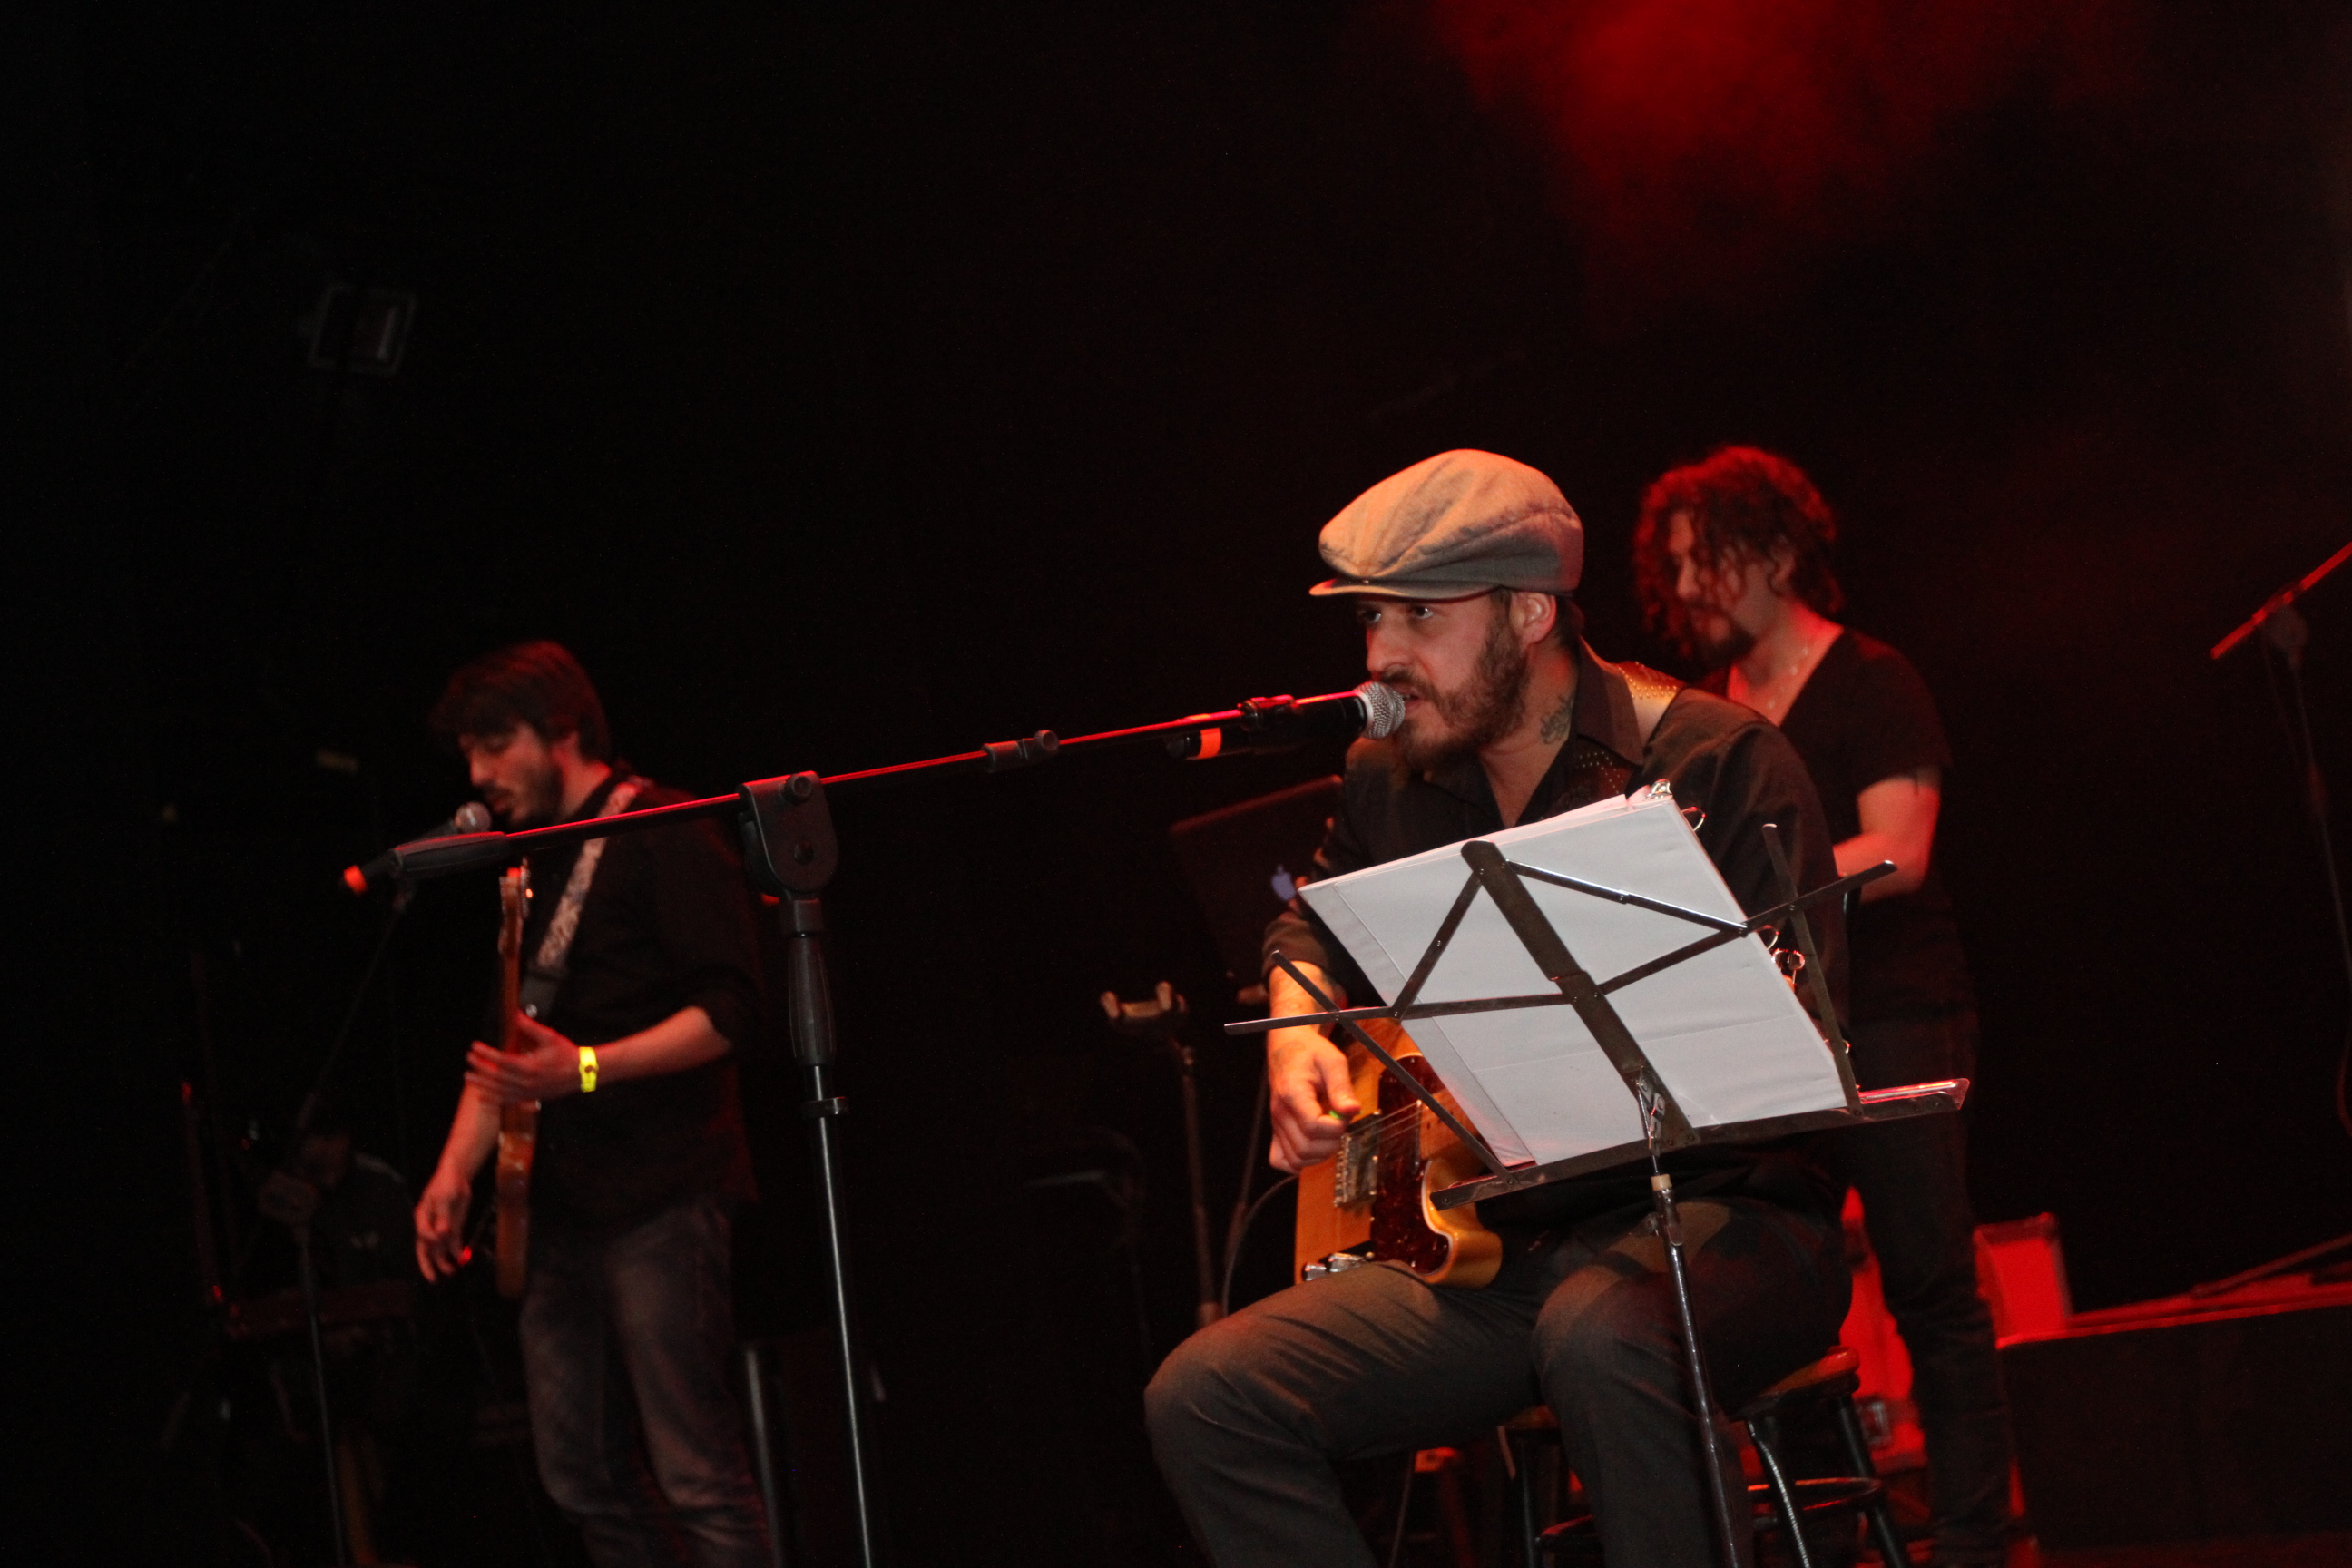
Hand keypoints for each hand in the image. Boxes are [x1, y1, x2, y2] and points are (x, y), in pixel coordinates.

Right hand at [414, 1167, 472, 1280]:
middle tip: (433, 1278)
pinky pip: (453, 1244)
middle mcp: (429, 1227)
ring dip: (444, 1261)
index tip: (438, 1239)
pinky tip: (462, 1259)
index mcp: (422, 1218)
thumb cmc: (446, 1184)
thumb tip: (442, 1233)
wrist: (457, 1177)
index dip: (430, 1240)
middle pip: (425, 1249)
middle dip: (428, 1264)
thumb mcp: (444, 1198)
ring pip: (440, 1249)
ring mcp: (441, 1229)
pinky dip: (457, 1252)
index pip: (422, 1234)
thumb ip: (443, 1216)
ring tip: (451, 1271)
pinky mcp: (453, 1229)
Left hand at [466, 1014, 582, 1103]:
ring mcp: (528, 1092)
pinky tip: (482, 1096)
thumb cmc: (566, 1053)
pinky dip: (493, 1099)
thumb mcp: (550, 1037)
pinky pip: (508, 1101)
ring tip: (468, 1077)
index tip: (475, 1046)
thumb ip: (530, 1027)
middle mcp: (526, 1082)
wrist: (581, 1073)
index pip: (501, 1059)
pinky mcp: (530, 1097)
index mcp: (530, 1066)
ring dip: (481, 1084)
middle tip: (469, 1058)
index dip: (486, 1053)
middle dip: (480, 1067)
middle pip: (496, 1076)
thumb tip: (515, 1014)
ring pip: (499, 1091)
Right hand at [1266, 1025, 1358, 1172]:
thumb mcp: (1332, 1061)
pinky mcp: (1276, 1131)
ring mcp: (1276, 1125)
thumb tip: (1353, 1110)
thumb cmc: (1310, 1053)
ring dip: (1319, 1154)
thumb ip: (1342, 1087)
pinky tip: (1313, 1147)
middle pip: (1306, 1147)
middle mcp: (1280, 1113)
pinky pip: (1281, 1160)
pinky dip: (1299, 1162)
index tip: (1345, 1115)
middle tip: (1340, 1123)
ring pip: (1296, 1159)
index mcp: (1293, 1094)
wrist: (1287, 1048)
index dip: (1336, 1128)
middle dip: (1331, 1142)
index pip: (1313, 1127)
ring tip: (1329, 1134)